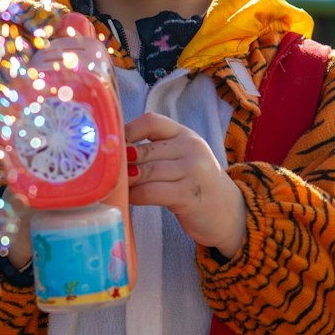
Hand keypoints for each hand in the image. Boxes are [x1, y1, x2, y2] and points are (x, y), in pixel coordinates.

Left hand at [124, 113, 247, 258]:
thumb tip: (115, 154)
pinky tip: (129, 199)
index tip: (112, 145)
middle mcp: (191, 148)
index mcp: (185, 134)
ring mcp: (192, 171)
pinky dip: (136, 196)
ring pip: (146, 171)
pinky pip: (152, 191)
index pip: (151, 121)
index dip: (128, 131)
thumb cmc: (196, 185)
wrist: (229, 213)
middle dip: (122, 162)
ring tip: (114, 187)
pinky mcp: (189, 194)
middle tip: (105, 172)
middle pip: (145, 149)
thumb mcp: (181, 159)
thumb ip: (156, 152)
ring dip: (126, 181)